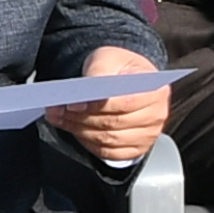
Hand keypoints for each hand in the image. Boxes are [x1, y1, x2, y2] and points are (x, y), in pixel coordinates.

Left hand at [44, 43, 167, 167]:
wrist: (125, 77)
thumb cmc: (118, 68)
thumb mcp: (107, 59)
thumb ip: (97, 75)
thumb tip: (81, 101)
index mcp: (156, 90)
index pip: (126, 102)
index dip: (97, 105)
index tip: (72, 103)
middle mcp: (156, 115)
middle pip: (115, 124)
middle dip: (81, 118)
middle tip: (57, 110)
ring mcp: (148, 136)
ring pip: (108, 140)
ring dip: (79, 130)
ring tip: (60, 117)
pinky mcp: (136, 149)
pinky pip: (108, 153)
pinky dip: (87, 143)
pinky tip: (74, 129)